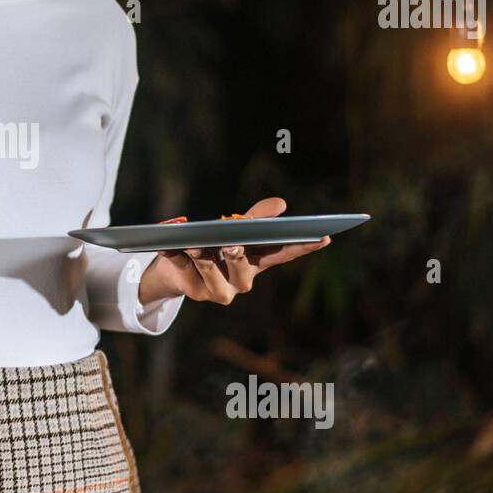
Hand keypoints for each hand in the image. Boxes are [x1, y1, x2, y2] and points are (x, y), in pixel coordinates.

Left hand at [137, 197, 329, 306]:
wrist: (178, 267)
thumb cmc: (215, 245)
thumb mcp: (236, 229)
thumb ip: (256, 218)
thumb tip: (281, 204)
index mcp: (256, 264)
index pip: (284, 255)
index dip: (304, 248)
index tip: (324, 236)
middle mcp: (240, 281)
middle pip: (243, 271)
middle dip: (238, 258)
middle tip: (233, 245)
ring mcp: (215, 288)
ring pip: (212, 274)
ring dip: (204, 259)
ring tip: (196, 245)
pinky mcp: (190, 287)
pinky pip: (182, 268)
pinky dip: (175, 255)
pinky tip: (168, 244)